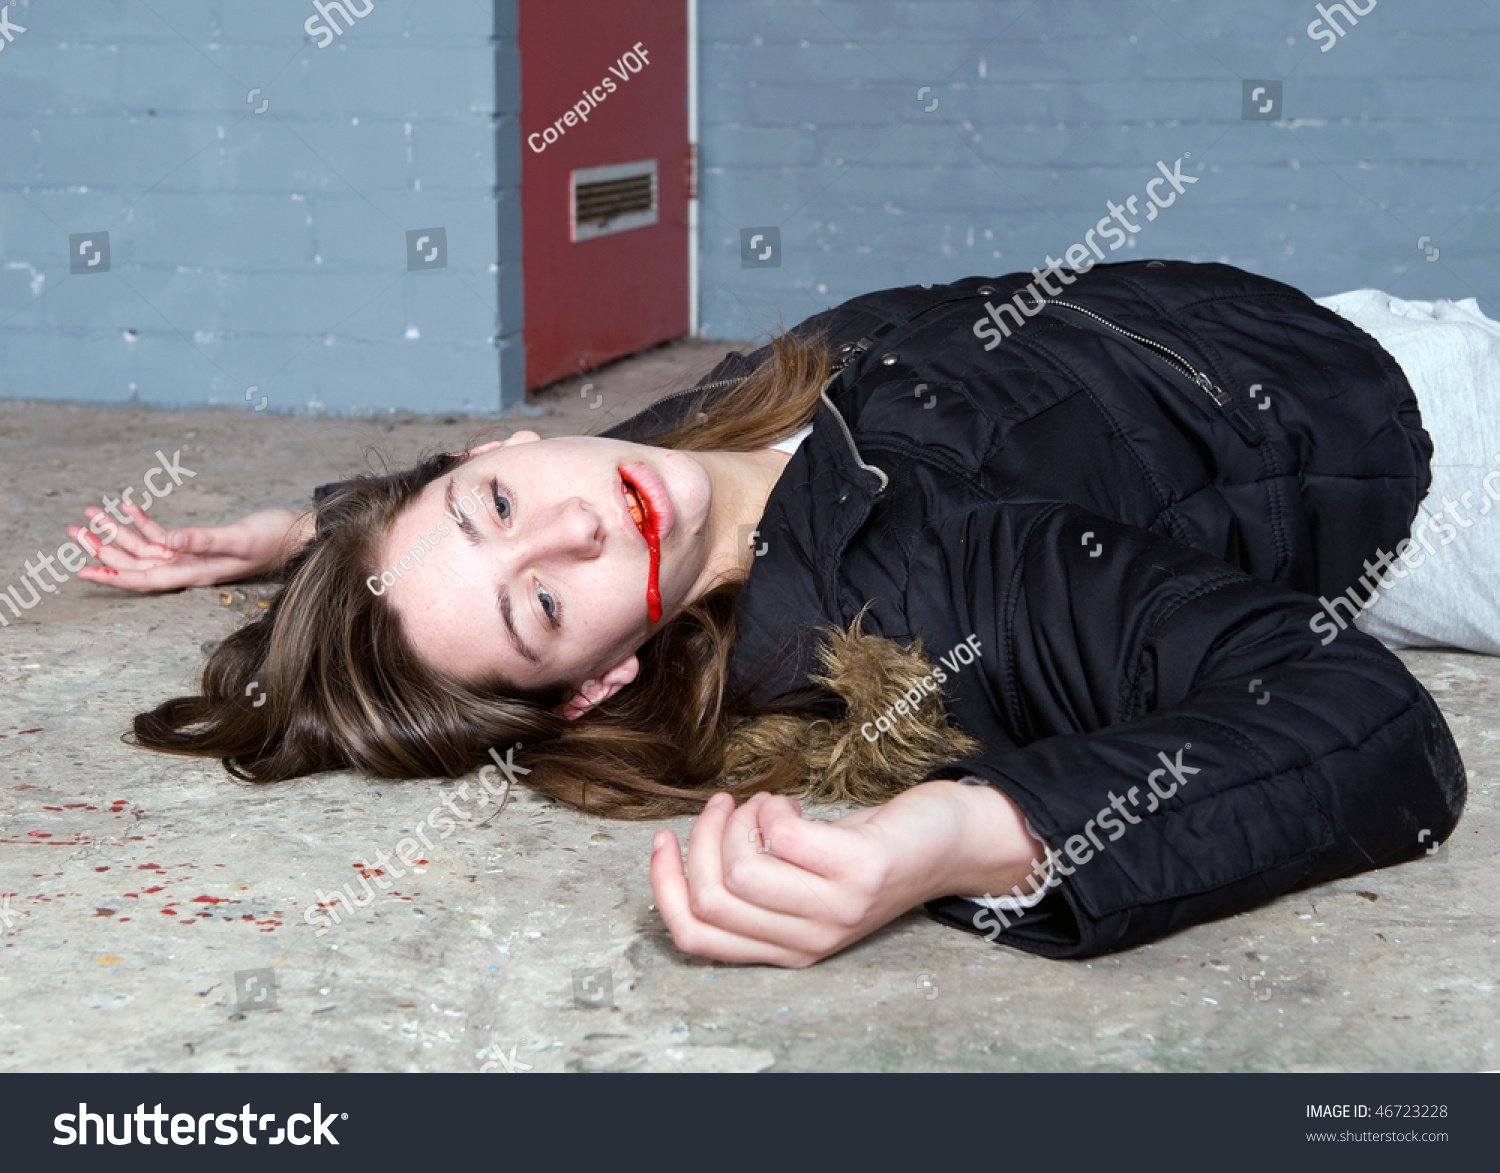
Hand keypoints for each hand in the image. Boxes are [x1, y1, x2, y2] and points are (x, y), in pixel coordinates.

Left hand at [69, 505, 313, 592]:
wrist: (297, 536)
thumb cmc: (274, 539)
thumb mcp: (240, 538)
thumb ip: (204, 540)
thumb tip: (168, 542)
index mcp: (195, 572)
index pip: (144, 578)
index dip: (112, 576)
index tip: (82, 570)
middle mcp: (188, 567)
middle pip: (136, 563)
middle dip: (103, 548)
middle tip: (74, 529)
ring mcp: (192, 556)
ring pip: (144, 548)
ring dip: (116, 533)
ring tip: (90, 514)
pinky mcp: (200, 543)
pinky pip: (163, 535)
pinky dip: (144, 522)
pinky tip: (128, 506)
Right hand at [648, 779, 1043, 967]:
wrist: (949, 844)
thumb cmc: (865, 854)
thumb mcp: (803, 885)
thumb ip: (753, 887)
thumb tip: (683, 856)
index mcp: (784, 950)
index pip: (697, 939)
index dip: (664, 889)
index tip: (661, 841)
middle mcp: (808, 940)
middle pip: (713, 898)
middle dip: (701, 839)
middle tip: (722, 807)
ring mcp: (834, 909)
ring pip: (741, 868)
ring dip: (739, 819)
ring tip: (765, 805)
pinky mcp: (858, 871)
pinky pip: (781, 834)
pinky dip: (773, 806)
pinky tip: (791, 803)